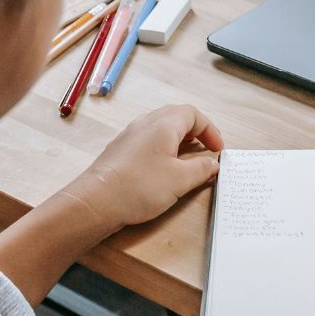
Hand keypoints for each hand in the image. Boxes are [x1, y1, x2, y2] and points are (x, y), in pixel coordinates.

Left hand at [65, 104, 223, 234]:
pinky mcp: (120, 150)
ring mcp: (130, 135)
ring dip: (178, 139)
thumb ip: (201, 169)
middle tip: (206, 149)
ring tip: (187, 159)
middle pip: (176, 117)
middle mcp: (145, 123)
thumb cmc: (139, 187)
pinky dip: (162, 148)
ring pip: (160, 128)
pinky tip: (163, 168)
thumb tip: (213, 164)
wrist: (96, 201)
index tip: (218, 149)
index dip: (209, 129)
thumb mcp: (180, 180)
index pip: (193, 114)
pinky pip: (147, 140)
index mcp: (163, 124)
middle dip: (195, 131)